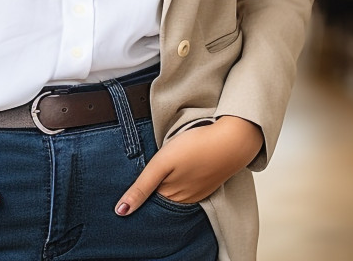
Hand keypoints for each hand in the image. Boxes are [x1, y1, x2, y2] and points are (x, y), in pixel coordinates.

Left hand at [115, 116, 262, 214]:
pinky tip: (180, 170)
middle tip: (146, 175)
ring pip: (175, 193)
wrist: (231, 141)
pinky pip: (189, 188)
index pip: (147, 201)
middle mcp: (183, 199)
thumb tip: (121, 211)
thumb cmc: (196, 147)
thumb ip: (142, 186)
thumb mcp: (162, 163)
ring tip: (161, 171)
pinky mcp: (207, 183)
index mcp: (170, 196)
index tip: (129, 189)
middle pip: (161, 198)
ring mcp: (197, 192)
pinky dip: (181, 181)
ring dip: (166, 185)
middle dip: (151, 191)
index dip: (138, 194)